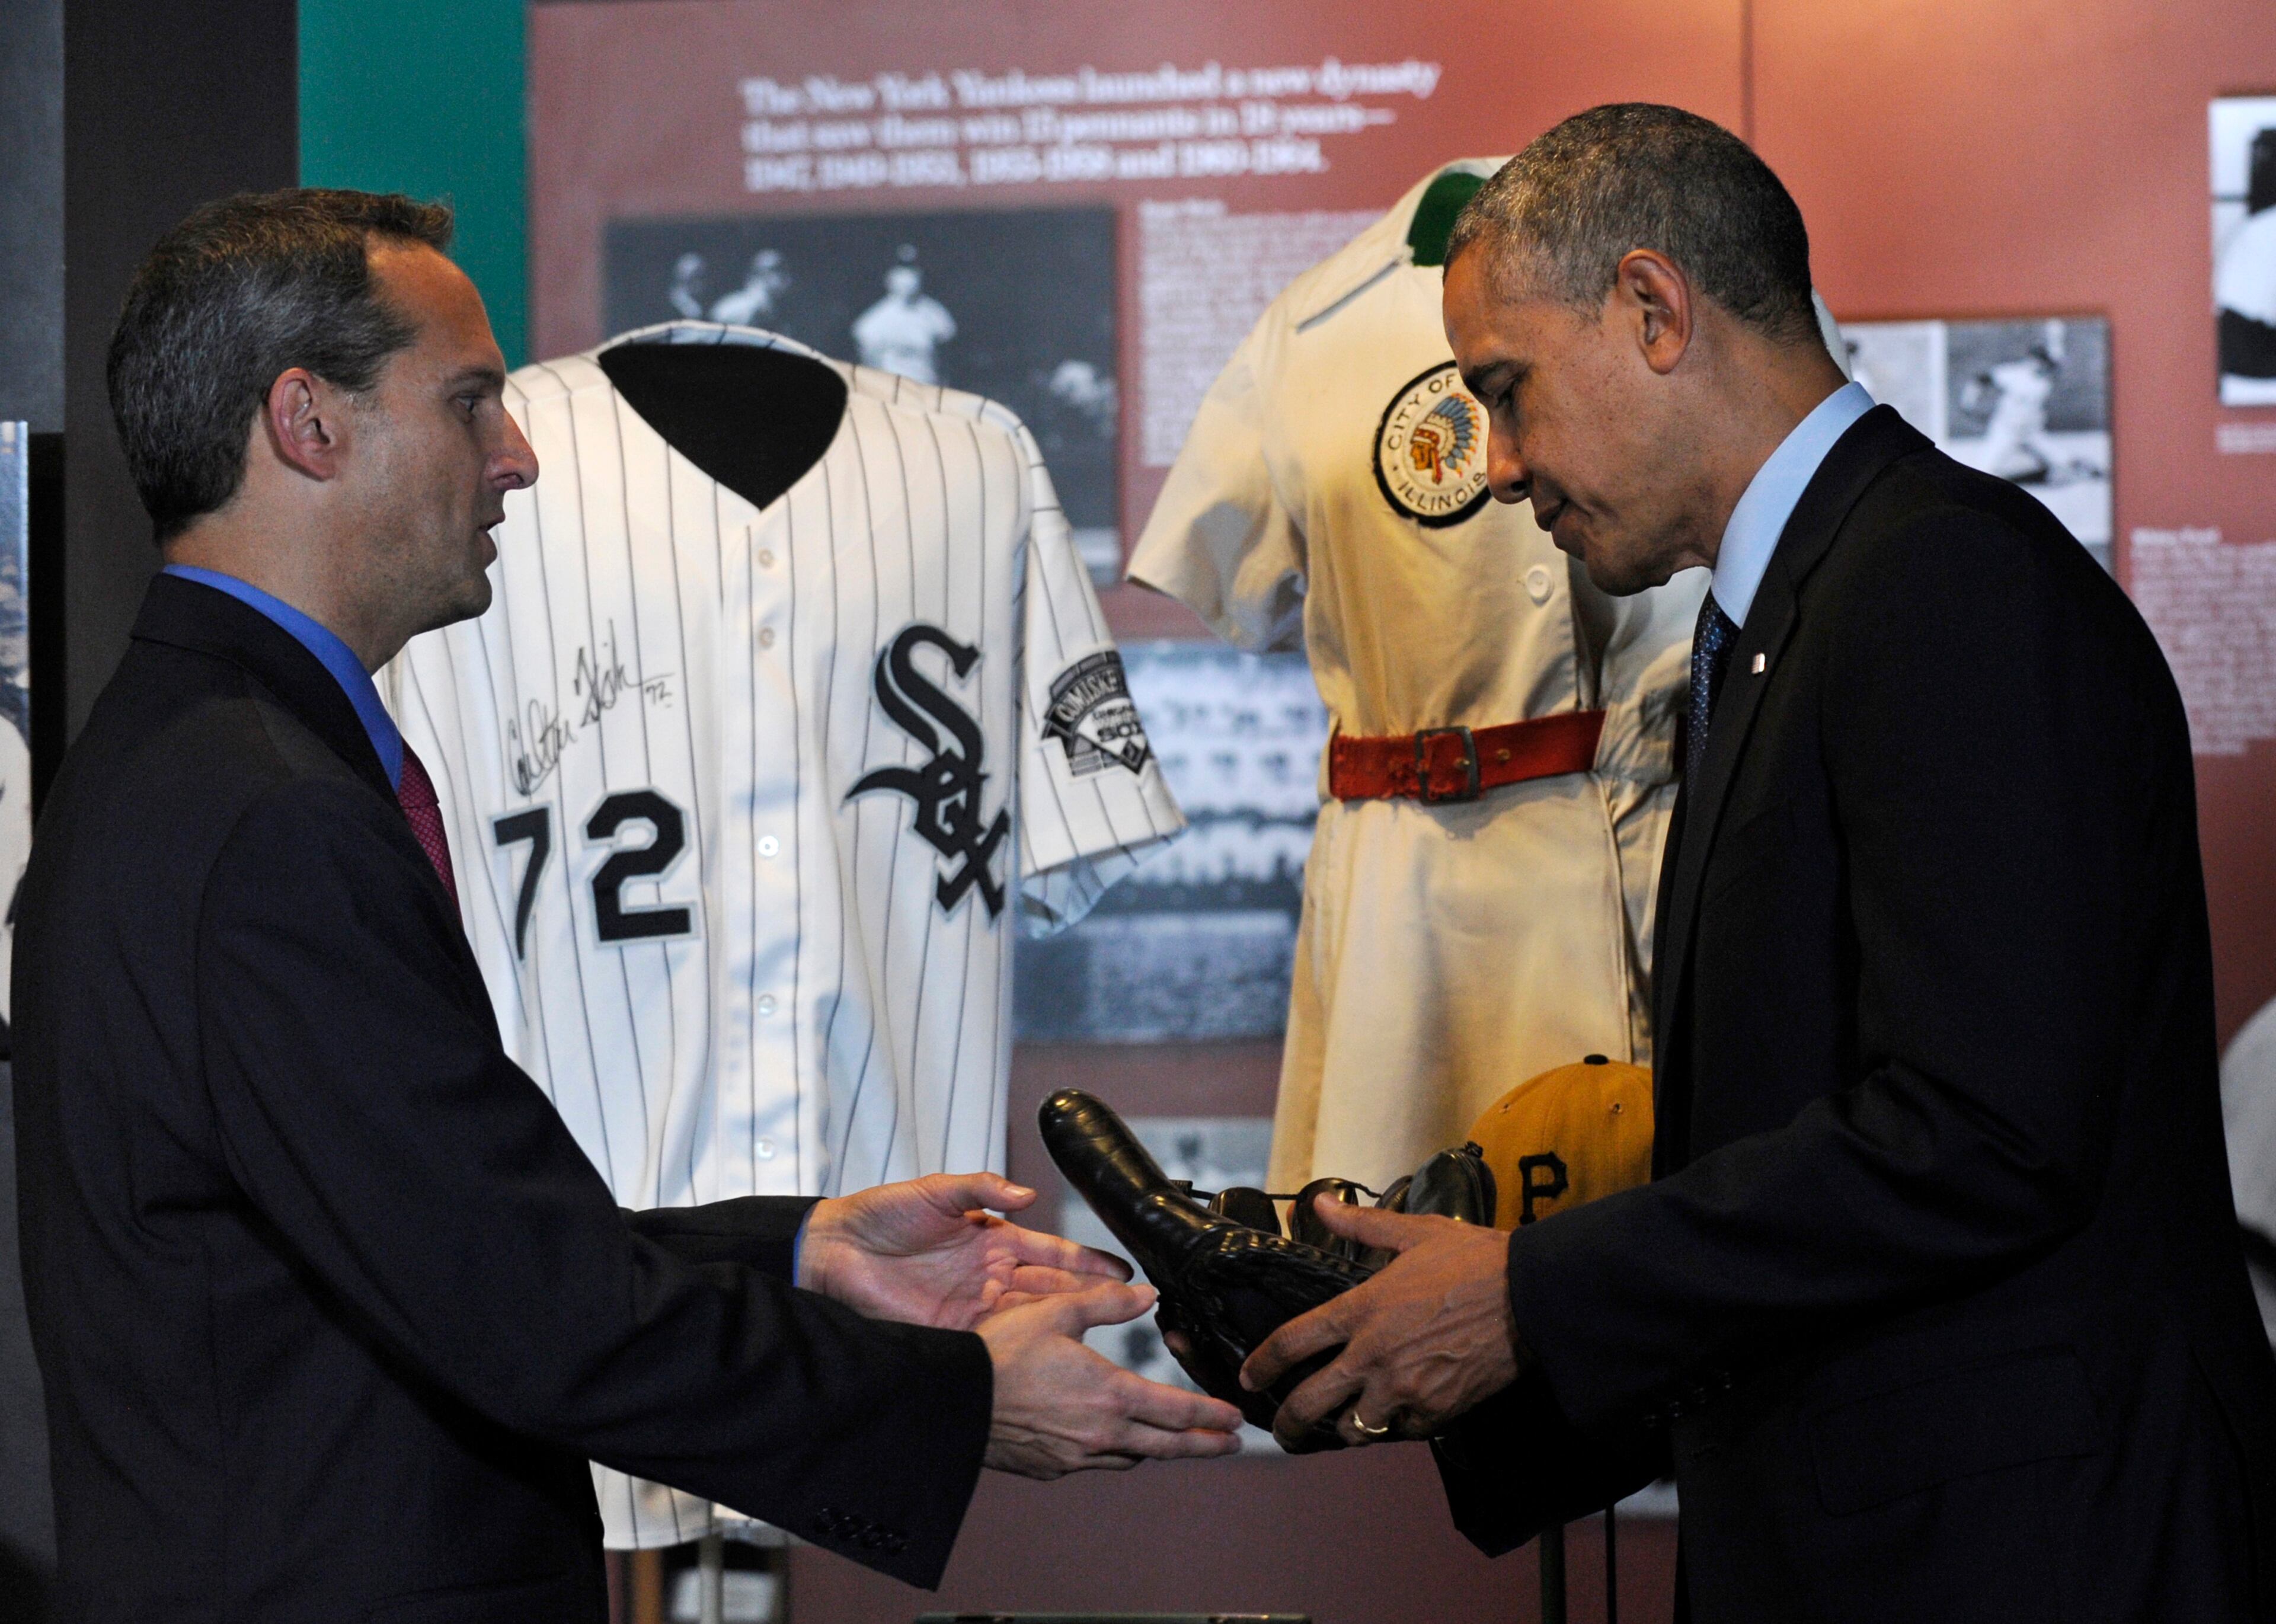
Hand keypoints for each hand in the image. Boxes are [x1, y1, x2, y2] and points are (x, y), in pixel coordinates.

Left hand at [798, 1172, 1129, 1330]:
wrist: (833, 1250)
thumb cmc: (881, 1213)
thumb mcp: (937, 1190)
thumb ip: (983, 1187)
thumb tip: (1028, 1192)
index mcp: (993, 1239)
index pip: (1051, 1253)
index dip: (1087, 1262)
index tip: (1122, 1272)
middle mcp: (991, 1275)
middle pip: (1052, 1290)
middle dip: (1091, 1298)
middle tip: (1131, 1308)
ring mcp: (975, 1307)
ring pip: (1032, 1319)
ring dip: (1066, 1327)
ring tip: (1104, 1335)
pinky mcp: (953, 1333)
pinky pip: (998, 1342)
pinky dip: (1025, 1348)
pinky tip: (1053, 1356)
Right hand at [980, 1281, 1243, 1477]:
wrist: (953, 1402)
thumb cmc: (1001, 1354)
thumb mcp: (1056, 1311)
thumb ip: (1106, 1301)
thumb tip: (1147, 1294)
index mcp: (1110, 1394)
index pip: (1177, 1411)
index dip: (1211, 1416)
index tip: (1235, 1419)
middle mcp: (1101, 1433)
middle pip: (1168, 1445)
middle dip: (1204, 1444)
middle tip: (1230, 1443)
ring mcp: (1076, 1456)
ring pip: (1132, 1457)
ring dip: (1160, 1450)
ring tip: (1176, 1442)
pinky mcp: (1052, 1467)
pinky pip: (1097, 1463)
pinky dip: (1116, 1454)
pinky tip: (1114, 1444)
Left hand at [1240, 1197, 1518, 1451]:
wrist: (1530, 1297)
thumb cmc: (1474, 1260)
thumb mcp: (1414, 1233)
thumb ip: (1361, 1224)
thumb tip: (1319, 1204)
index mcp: (1362, 1309)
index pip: (1293, 1342)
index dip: (1263, 1364)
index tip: (1249, 1377)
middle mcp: (1375, 1355)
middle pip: (1311, 1402)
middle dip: (1289, 1422)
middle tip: (1282, 1429)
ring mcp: (1405, 1389)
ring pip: (1354, 1427)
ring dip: (1345, 1427)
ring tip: (1342, 1423)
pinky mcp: (1437, 1411)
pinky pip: (1401, 1431)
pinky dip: (1394, 1427)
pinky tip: (1395, 1416)